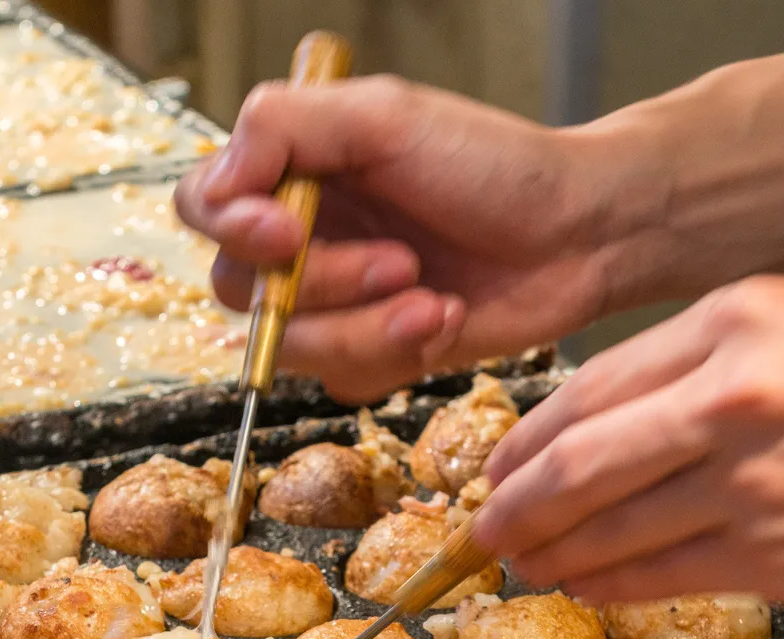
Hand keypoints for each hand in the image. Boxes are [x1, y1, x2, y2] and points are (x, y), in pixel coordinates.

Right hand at [174, 77, 650, 399]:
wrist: (580, 234)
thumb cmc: (495, 163)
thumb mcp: (385, 115)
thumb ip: (285, 126)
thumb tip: (220, 179)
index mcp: (292, 169)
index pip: (203, 205)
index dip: (233, 228)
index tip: (289, 233)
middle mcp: (302, 236)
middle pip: (243, 290)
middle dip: (327, 287)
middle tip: (402, 262)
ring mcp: (336, 300)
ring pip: (293, 346)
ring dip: (368, 328)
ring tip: (436, 299)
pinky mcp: (372, 351)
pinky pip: (343, 379)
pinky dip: (397, 354)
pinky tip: (446, 319)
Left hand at [476, 275, 783, 613]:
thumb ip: (709, 373)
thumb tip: (608, 435)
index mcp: (739, 320)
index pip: (590, 389)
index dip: (526, 442)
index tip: (496, 470)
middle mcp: (735, 393)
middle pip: (580, 462)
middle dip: (513, 507)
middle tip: (479, 535)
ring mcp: (756, 479)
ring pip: (615, 530)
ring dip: (557, 556)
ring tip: (526, 567)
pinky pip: (667, 577)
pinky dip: (616, 586)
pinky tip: (593, 587)